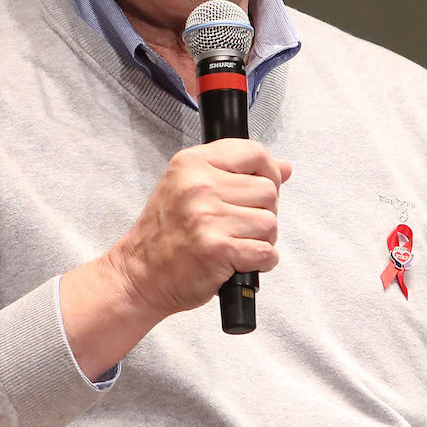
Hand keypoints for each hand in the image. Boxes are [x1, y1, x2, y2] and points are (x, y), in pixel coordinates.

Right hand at [105, 138, 291, 319]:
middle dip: (263, 212)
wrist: (140, 273)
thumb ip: (236, 172)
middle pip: (269, 191)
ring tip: (235, 243)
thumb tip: (286, 167)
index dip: (269, 172)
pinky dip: (260, 262)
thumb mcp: (189, 185)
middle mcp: (200, 186)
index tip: (262, 189)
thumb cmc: (166, 232)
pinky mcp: (217, 249)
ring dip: (261, 239)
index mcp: (192, 163)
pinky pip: (266, 253)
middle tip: (239, 225)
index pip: (254, 153)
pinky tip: (239, 261)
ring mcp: (208, 217)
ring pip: (270, 223)